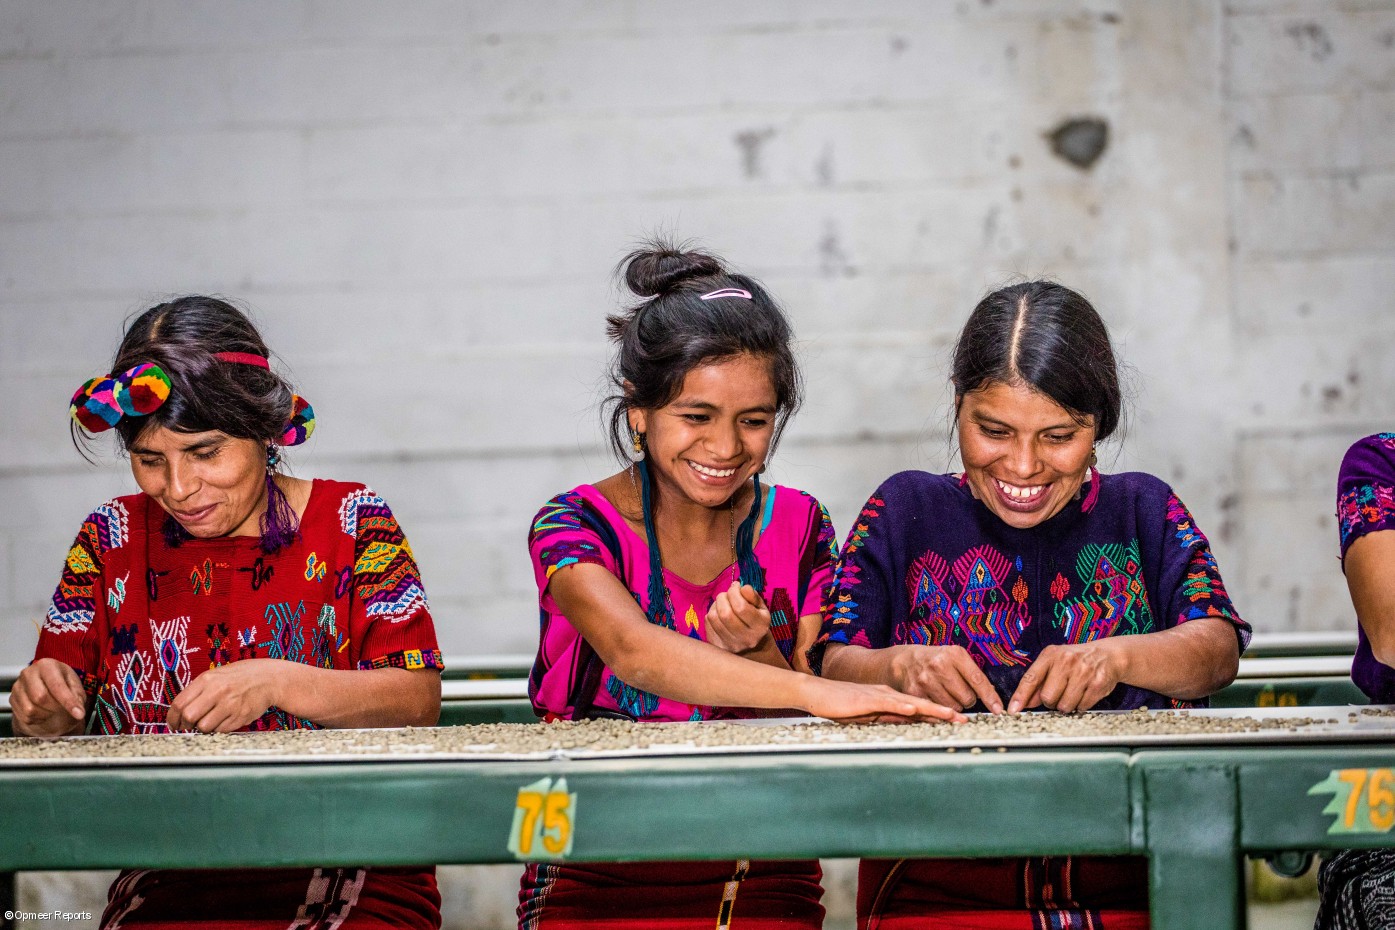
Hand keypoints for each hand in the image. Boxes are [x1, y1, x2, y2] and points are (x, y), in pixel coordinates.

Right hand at [11, 658, 86, 737]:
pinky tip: (43, 710)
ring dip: (47, 714)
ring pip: (31, 710)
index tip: (79, 714)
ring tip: (52, 707)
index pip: (57, 686)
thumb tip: (78, 711)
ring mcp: (18, 686)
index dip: (68, 702)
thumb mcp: (74, 686)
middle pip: (41, 698)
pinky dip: (38, 718)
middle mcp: (29, 673)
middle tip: (62, 706)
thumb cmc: (61, 684)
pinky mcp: (13, 699)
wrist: (45, 687)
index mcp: (47, 665)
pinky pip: (26, 717)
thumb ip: (77, 697)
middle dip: (55, 707)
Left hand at [167, 659, 284, 732]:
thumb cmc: (240, 676)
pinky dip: (219, 728)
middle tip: (189, 725)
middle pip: (189, 717)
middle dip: (186, 725)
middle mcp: (217, 691)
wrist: (269, 678)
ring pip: (204, 727)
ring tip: (210, 720)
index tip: (174, 724)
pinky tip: (224, 719)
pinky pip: (221, 730)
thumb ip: (198, 690)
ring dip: (203, 728)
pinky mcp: (240, 716)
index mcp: (207, 679)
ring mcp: (230, 704)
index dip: (172, 718)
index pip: (179, 704)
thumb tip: (180, 711)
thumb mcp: (216, 675)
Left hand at [705, 583, 773, 655]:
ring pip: (714, 617)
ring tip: (722, 603)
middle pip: (725, 613)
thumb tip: (740, 587)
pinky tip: (718, 613)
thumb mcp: (760, 607)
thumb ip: (752, 595)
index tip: (735, 587)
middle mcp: (746, 639)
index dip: (734, 592)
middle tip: (727, 594)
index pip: (741, 607)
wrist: (753, 646)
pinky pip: (707, 623)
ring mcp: (731, 645)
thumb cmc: (756, 620)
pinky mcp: (717, 646)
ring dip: (715, 604)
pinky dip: (711, 613)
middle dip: (723, 597)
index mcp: (760, 627)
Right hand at [802, 677, 966, 724]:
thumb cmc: (840, 705)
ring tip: (951, 715)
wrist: (817, 692)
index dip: (941, 714)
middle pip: (923, 704)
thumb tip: (908, 723)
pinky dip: (903, 706)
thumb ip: (887, 717)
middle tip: (966, 720)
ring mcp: (879, 695)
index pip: (920, 708)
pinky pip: (888, 703)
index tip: (959, 722)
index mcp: (891, 699)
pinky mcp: (867, 699)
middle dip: (945, 713)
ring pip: (911, 702)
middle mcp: (890, 694)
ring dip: (932, 709)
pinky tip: (915, 709)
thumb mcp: (869, 715)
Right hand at [888, 644, 1004, 713]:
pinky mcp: (915, 692)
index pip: (977, 680)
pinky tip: (937, 698)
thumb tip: (992, 697)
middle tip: (960, 692)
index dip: (990, 697)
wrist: (904, 661)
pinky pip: (937, 710)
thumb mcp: (955, 657)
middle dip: (968, 699)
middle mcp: (939, 666)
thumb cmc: (936, 660)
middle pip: (967, 698)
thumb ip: (972, 673)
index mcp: (954, 654)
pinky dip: (941, 709)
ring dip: (954, 705)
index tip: (999, 709)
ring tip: (947, 694)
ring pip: (953, 707)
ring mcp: (926, 680)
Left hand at [1008, 641, 1122, 713]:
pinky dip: (1081, 705)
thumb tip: (1025, 703)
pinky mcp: (1098, 684)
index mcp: (1051, 655)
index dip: (1020, 696)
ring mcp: (1083, 672)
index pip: (1031, 678)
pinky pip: (1082, 707)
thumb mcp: (1055, 663)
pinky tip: (1084, 693)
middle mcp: (1066, 661)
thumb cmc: (1076, 660)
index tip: (1013, 710)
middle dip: (1051, 701)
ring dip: (1066, 705)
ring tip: (1073, 692)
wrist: (1108, 655)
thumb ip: (1039, 682)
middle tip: (1059, 693)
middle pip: (1048, 697)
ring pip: (1065, 706)